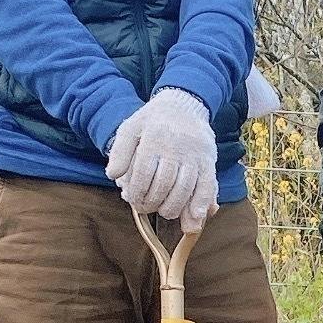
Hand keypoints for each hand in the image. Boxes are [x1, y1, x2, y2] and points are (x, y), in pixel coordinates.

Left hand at [107, 87, 218, 232]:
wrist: (184, 105)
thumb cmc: (153, 121)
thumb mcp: (131, 128)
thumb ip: (119, 151)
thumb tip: (113, 175)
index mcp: (155, 137)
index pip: (144, 172)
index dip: (138, 192)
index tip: (134, 202)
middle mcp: (176, 146)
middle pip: (165, 184)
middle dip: (153, 202)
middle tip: (146, 209)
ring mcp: (194, 155)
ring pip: (185, 188)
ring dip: (174, 207)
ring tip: (165, 212)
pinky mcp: (209, 161)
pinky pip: (207, 185)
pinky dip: (201, 204)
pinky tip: (195, 217)